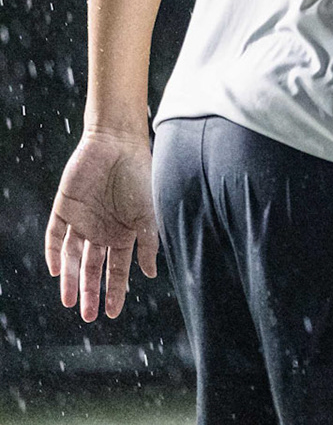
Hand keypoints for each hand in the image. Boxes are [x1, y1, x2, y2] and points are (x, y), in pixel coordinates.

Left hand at [45, 128, 159, 321]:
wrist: (118, 143)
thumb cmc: (141, 176)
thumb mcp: (149, 212)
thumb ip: (149, 242)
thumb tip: (151, 274)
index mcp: (124, 233)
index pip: (118, 269)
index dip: (115, 291)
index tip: (112, 313)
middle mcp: (102, 231)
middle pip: (94, 268)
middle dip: (92, 292)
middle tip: (89, 315)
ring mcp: (82, 221)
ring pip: (73, 258)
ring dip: (71, 280)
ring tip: (70, 302)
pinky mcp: (64, 209)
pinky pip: (55, 236)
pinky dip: (54, 254)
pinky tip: (56, 271)